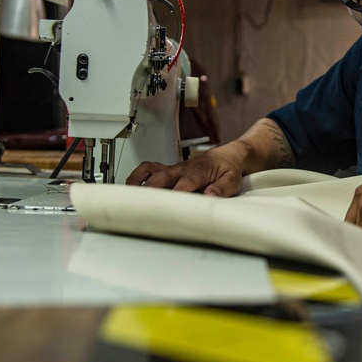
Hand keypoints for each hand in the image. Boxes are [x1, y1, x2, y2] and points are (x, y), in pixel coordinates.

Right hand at [125, 142, 247, 195]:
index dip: (177, 193)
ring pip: (150, 170)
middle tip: (142, 205)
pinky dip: (138, 177)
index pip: (185, 183)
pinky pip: (148, 169)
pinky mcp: (168, 171)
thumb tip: (209, 197)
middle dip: (151, 190)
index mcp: (199, 171)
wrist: (228, 156)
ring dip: (138, 181)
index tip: (169, 205)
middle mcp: (182, 168)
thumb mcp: (233, 180)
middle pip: (161, 177)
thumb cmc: (229, 168)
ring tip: (128, 196)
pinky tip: (132, 189)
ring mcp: (173, 169)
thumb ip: (222, 188)